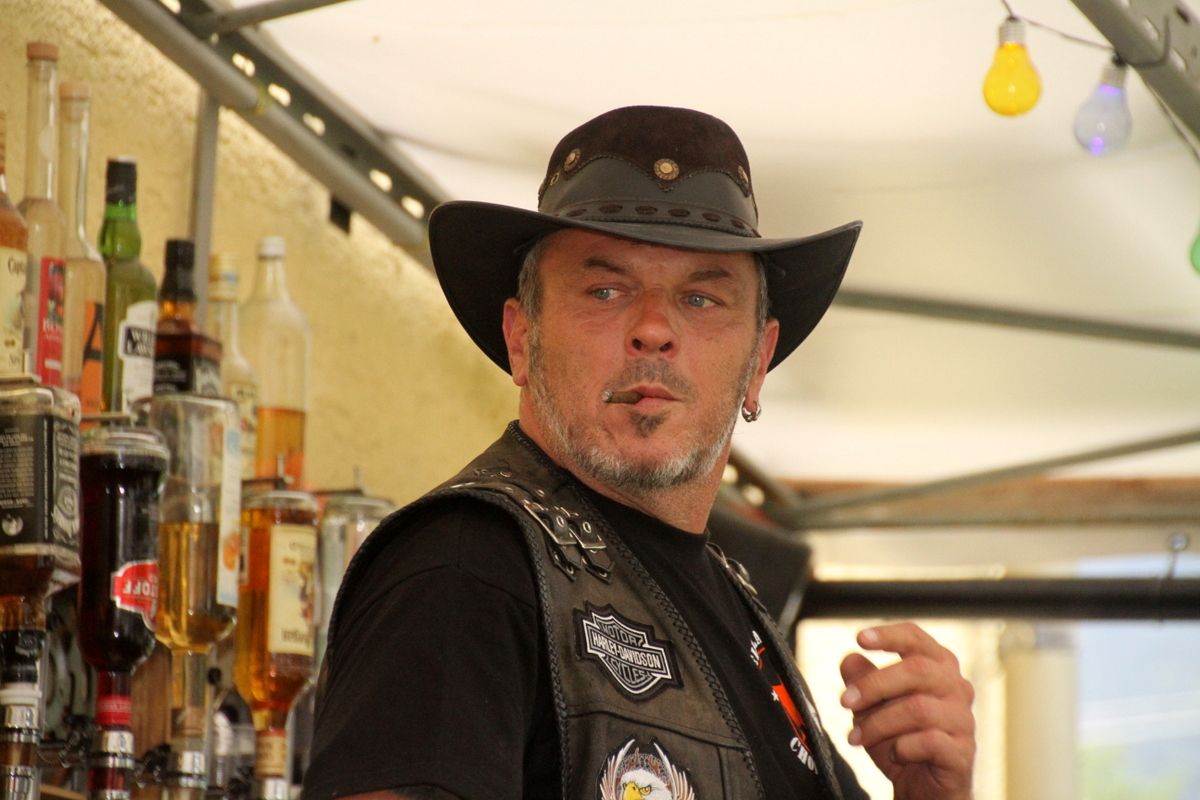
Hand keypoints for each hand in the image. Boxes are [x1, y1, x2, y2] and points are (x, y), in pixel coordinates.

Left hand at [839, 622, 975, 799]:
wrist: (922, 790)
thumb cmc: (901, 741)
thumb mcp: (872, 709)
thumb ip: (863, 682)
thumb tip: (850, 659)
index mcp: (937, 668)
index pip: (917, 638)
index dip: (889, 635)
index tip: (860, 639)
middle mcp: (956, 688)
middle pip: (917, 669)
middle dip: (874, 685)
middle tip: (845, 701)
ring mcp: (963, 720)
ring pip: (919, 708)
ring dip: (879, 723)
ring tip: (858, 738)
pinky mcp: (962, 753)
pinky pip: (931, 741)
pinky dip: (903, 747)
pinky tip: (895, 753)